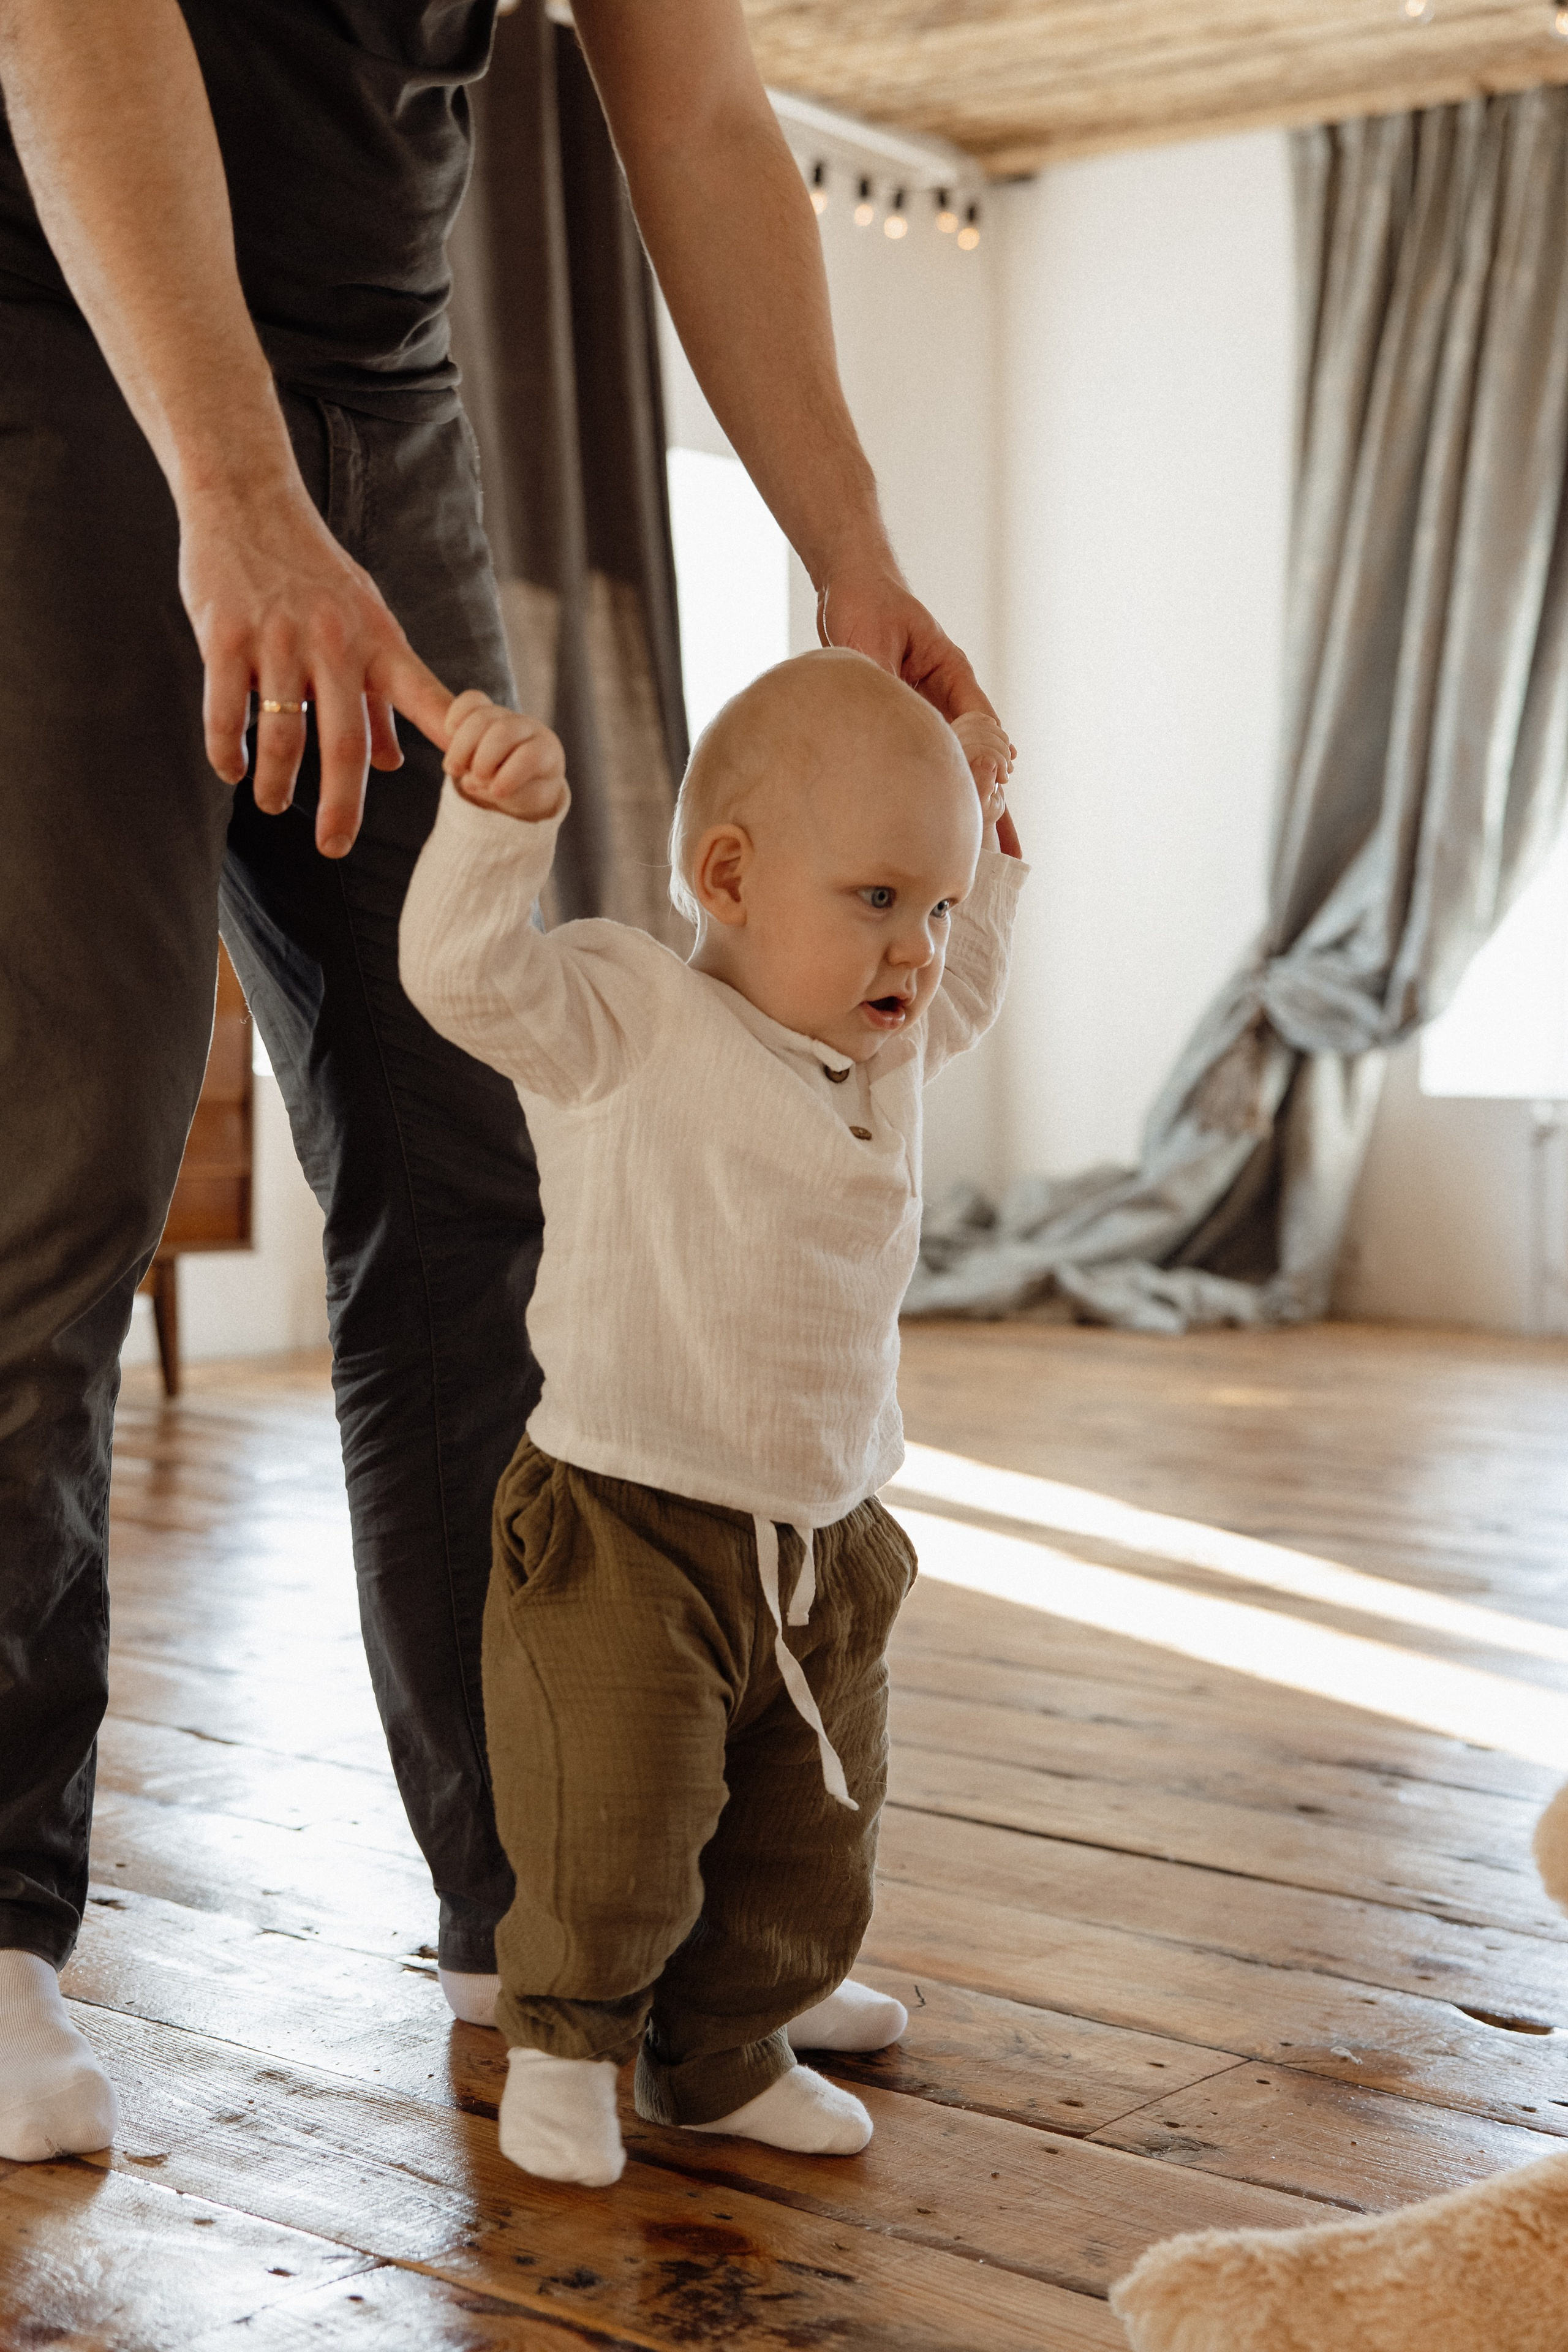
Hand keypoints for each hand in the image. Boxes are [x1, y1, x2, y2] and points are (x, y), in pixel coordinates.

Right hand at [180, 478, 455, 858]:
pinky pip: (225, 710)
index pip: (427, 702)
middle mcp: (334, 644)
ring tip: (272, 804)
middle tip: (333, 847)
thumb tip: (393, 764)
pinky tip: (231, 770)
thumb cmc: (311, 569)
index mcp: (377, 642)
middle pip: (342, 745)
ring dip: (274, 782)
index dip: (452, 747)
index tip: (474, 791)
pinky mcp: (226, 634)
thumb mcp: (364, 620)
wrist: (247, 498)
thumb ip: (380, 696)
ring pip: (280, 734)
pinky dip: (227, 750)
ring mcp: (279, 639)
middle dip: (340, 806)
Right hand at [443, 691, 567, 822]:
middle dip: (484, 759)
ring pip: (481, 717)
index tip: (496, 792)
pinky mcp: (485, 709)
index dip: (510, 775)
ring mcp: (505, 715)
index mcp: (546, 751)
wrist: (523, 774)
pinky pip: (470, 701)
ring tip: (453, 770)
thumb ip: (508, 794)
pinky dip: (456, 715)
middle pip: (503, 732)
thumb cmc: (528, 790)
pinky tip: (450, 734)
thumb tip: (472, 780)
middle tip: (475, 780)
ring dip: (461, 746)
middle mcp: (527, 728)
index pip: (530, 756)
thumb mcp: (528, 800)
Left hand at [818, 561, 1021, 855]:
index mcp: (950, 675)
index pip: (982, 724)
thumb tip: (883, 713)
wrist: (849, 587)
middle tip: (1013, 855)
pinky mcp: (907, 726)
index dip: (989, 758)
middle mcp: (948, 699)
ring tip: (996, 860)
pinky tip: (951, 834)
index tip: (999, 788)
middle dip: (997, 804)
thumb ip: (877, 675)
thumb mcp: (868, 640)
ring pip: (961, 769)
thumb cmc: (864, 605)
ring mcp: (930, 715)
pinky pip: (932, 767)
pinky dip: (943, 799)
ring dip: (977, 811)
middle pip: (983, 758)